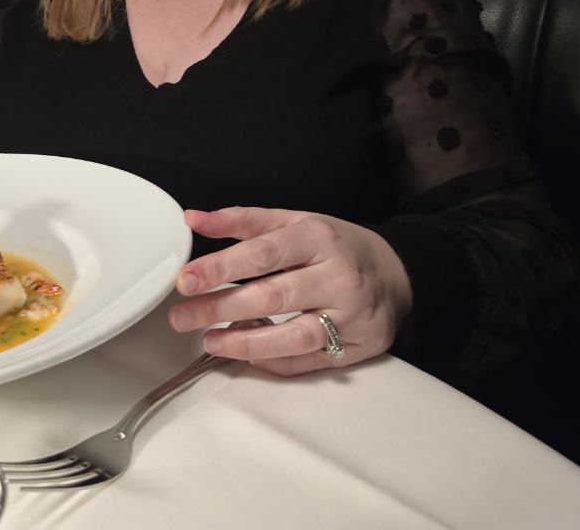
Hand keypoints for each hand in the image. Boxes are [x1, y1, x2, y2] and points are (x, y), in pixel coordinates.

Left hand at [168, 207, 412, 374]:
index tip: (187, 279)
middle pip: (271, 296)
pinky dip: (271, 360)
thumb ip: (242, 221)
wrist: (397, 274)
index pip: (263, 253)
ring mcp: (351, 315)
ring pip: (292, 337)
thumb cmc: (336, 247)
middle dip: (219, 308)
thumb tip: (193, 218)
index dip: (221, 268)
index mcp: (318, 238)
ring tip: (209, 340)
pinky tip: (245, 352)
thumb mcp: (294, 222)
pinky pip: (307, 360)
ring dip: (244, 343)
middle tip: (182, 316)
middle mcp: (338, 276)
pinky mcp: (357, 347)